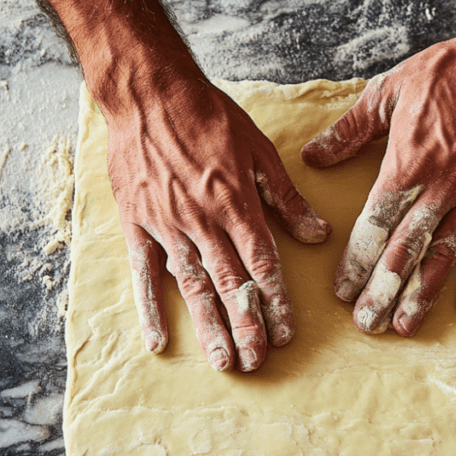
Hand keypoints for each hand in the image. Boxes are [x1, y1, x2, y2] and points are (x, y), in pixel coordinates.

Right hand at [103, 65, 330, 371]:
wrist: (148, 93)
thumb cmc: (207, 116)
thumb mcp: (258, 150)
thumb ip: (286, 197)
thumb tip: (318, 234)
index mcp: (236, 204)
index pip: (262, 263)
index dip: (276, 301)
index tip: (287, 332)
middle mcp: (203, 222)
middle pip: (229, 284)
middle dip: (246, 326)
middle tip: (258, 362)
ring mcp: (167, 226)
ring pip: (192, 286)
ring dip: (209, 326)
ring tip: (222, 362)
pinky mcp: (137, 224)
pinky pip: (144, 273)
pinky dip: (150, 308)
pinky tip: (159, 341)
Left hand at [301, 22, 455, 335]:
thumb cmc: (446, 72)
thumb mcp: (387, 92)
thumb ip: (349, 131)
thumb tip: (313, 156)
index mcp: (408, 165)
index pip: (376, 225)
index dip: (358, 261)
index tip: (342, 291)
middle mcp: (441, 188)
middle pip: (407, 250)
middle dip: (385, 291)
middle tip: (367, 324)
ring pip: (445, 255)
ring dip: (424, 294)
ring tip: (406, 327)